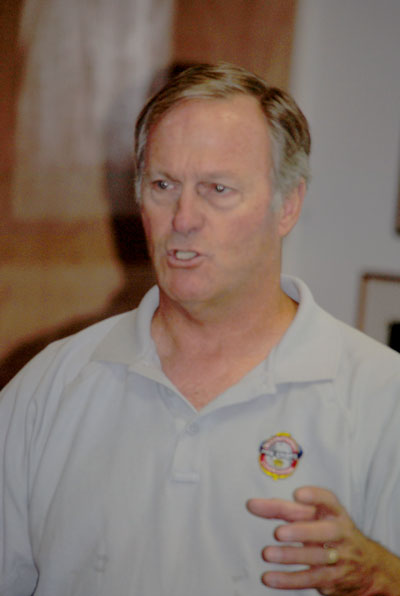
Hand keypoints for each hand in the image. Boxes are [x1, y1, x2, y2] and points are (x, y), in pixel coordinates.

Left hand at [247, 486, 399, 594]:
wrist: (369, 568)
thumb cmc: (331, 534)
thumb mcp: (315, 517)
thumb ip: (284, 509)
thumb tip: (253, 504)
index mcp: (335, 513)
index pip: (329, 501)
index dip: (315, 496)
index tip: (298, 494)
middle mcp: (340, 533)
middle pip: (325, 532)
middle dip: (302, 531)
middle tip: (278, 533)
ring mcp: (338, 557)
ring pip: (316, 557)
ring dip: (290, 556)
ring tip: (267, 554)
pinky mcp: (332, 579)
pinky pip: (310, 579)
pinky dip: (288, 580)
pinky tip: (270, 577)